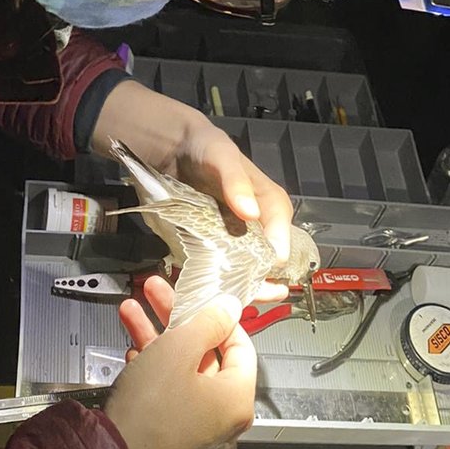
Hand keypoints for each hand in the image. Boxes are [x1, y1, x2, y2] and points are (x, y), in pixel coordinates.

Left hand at [92, 80, 292, 299]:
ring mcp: (229, 237)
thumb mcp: (222, 156)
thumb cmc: (204, 147)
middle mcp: (252, 223)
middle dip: (263, 276)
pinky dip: (216, 282)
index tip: (272, 264)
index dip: (278, 245)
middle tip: (261, 294)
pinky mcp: (207, 246)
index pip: (280, 227)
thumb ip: (236, 182)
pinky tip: (212, 296)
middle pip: (264, 255)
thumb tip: (251, 213)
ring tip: (240, 301)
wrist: (169, 147)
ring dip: (242, 285)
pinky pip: (216, 268)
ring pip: (242, 266)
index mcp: (266, 201)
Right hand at [105, 276, 256, 448]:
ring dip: (157, 339)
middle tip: (158, 296)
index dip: (217, 317)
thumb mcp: (178, 349)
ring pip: (181, 374)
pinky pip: (168, 397)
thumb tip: (228, 307)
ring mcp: (196, 435)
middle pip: (206, 357)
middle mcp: (222, 422)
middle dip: (176, 322)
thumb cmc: (147, 413)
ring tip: (132, 313)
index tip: (200, 300)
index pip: (240, 346)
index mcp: (236, 402)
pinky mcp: (170, 442)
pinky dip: (152, 371)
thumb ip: (208, 321)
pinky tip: (132, 351)